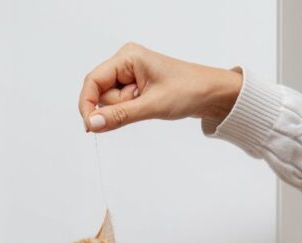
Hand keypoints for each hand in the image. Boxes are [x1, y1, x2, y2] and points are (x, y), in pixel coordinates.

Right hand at [79, 43, 242, 132]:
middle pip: (101, 93)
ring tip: (150, 104)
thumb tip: (92, 124)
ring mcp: (130, 75)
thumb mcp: (152, 105)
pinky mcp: (136, 87)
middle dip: (117, 106)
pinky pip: (121, 105)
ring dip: (126, 110)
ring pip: (111, 102)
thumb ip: (119, 115)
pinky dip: (131, 111)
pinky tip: (148, 106)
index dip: (88, 104)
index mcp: (128, 56)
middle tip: (142, 104)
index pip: (93, 81)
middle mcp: (126, 63)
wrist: (213, 95)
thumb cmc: (189, 90)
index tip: (90, 126)